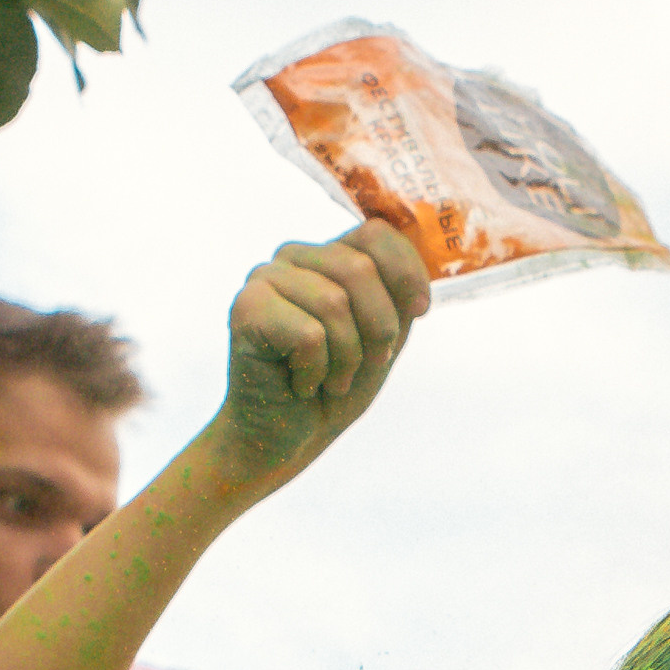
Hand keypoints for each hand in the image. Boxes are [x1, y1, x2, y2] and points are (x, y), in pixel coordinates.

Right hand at [211, 220, 429, 488]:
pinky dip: (316, 373)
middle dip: (378, 329)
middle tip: (368, 364)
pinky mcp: (245, 308)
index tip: (419, 312)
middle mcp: (292, 257)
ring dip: (346, 359)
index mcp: (327, 255)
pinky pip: (309, 335)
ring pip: (333, 303)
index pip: (376, 234)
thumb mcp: (384, 335)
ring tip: (331, 379)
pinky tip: (300, 384)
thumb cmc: (335, 385)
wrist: (287, 436)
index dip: (407, 273)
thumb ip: (399, 295)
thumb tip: (423, 271)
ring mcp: (264, 278)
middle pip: (358, 268)